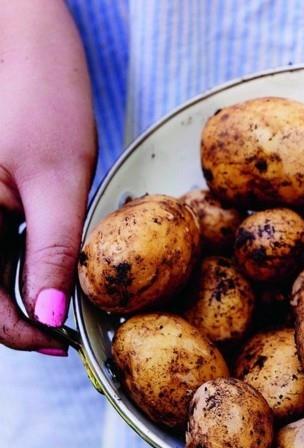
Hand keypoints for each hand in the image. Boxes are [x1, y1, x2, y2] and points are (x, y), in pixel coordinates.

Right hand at [0, 1, 94, 354]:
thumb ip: (52, 250)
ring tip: (63, 301)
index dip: (20, 331)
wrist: (21, 33)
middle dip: (21, 314)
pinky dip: (21, 261)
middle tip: (65, 326)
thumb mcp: (56, 179)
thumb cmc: (37, 90)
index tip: (61, 341)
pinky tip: (49, 266)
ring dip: (22, 291)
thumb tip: (52, 313)